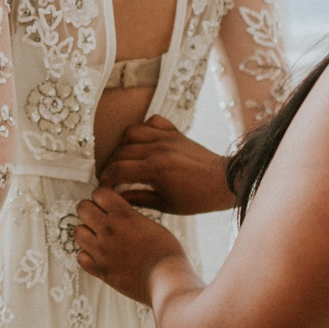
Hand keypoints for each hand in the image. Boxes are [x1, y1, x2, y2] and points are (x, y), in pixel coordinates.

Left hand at [75, 186, 188, 304]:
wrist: (167, 280)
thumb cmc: (167, 252)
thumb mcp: (152, 224)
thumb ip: (131, 217)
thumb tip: (120, 213)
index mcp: (123, 215)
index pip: (99, 193)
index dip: (103, 197)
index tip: (108, 204)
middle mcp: (108, 230)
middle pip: (82, 208)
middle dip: (89, 210)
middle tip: (99, 218)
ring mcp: (101, 251)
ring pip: (78, 232)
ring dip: (87, 232)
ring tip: (99, 238)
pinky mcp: (100, 270)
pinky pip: (81, 257)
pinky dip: (87, 256)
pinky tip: (100, 257)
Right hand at [99, 115, 234, 214]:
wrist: (224, 182)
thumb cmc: (198, 198)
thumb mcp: (167, 205)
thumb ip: (139, 199)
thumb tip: (118, 198)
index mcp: (155, 169)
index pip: (119, 169)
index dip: (106, 178)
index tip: (104, 186)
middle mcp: (158, 148)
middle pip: (121, 151)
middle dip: (111, 164)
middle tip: (111, 176)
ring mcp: (167, 137)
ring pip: (132, 132)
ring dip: (123, 145)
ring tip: (123, 159)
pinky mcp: (176, 132)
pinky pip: (153, 121)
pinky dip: (144, 129)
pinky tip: (143, 142)